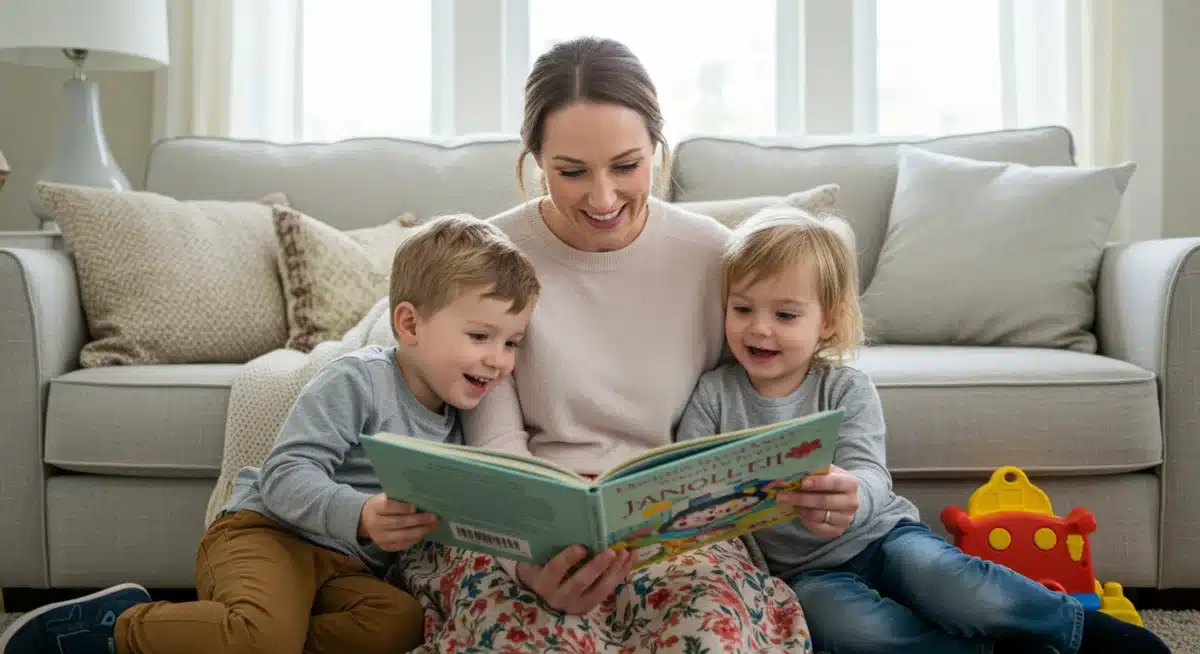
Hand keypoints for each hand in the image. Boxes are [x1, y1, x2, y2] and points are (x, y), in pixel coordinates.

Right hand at [358, 493, 437, 550]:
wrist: (365, 520)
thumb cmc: (381, 505)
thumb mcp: (386, 497)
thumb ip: (400, 499)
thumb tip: (422, 500)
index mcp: (375, 507)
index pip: (388, 507)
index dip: (402, 508)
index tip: (415, 507)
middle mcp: (375, 523)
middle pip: (398, 522)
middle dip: (418, 520)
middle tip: (433, 517)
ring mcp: (379, 537)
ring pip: (402, 536)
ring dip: (420, 531)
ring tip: (433, 526)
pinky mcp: (385, 547)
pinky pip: (402, 545)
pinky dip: (415, 539)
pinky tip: (424, 533)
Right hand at [516, 545, 633, 614]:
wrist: (541, 594)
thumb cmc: (539, 566)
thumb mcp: (537, 558)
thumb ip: (548, 546)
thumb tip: (564, 520)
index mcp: (543, 582)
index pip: (555, 570)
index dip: (568, 559)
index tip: (581, 547)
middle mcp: (558, 597)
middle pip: (580, 582)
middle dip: (597, 567)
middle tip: (611, 552)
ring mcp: (576, 604)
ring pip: (599, 590)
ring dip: (614, 571)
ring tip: (626, 553)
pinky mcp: (590, 606)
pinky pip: (608, 590)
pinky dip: (621, 574)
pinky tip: (632, 557)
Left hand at [777, 465, 858, 537]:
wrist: (846, 499)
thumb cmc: (832, 482)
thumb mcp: (828, 472)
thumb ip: (815, 471)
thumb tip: (793, 472)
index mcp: (851, 484)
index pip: (834, 483)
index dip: (818, 483)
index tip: (801, 482)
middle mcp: (851, 502)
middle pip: (824, 501)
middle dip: (801, 498)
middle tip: (782, 495)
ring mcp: (846, 519)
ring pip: (819, 516)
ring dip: (801, 509)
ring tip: (789, 503)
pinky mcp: (838, 530)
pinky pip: (818, 528)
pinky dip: (806, 520)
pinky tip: (799, 513)